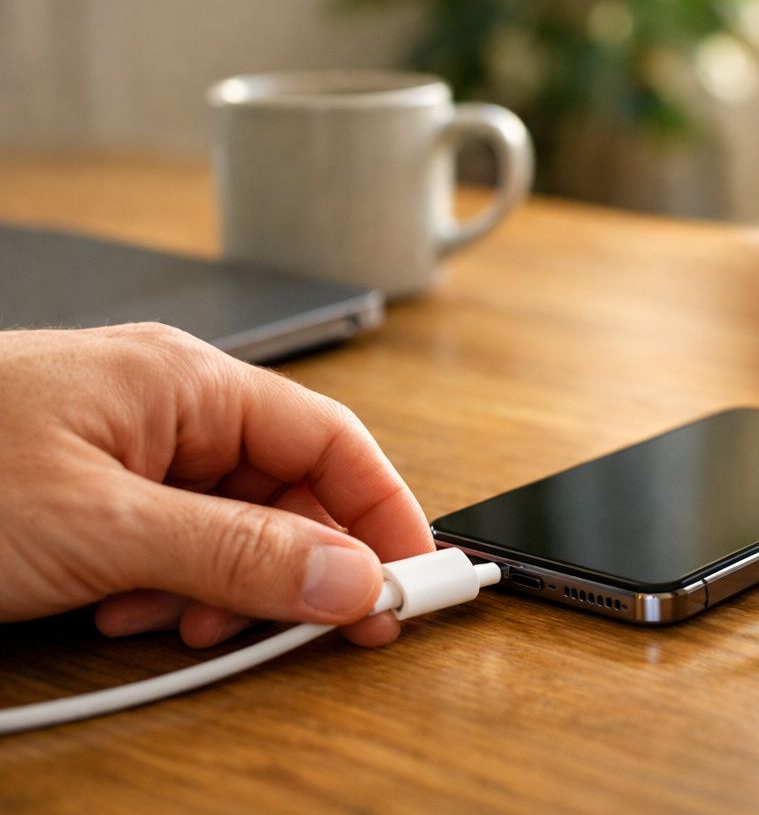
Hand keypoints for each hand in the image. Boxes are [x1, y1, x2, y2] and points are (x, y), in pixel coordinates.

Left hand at [0, 324, 432, 646]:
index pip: (331, 440)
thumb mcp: (100, 526)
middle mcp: (167, 406)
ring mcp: (126, 447)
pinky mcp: (90, 491)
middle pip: (285, 490)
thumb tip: (347, 577)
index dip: (383, 512)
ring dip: (216, 589)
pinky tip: (120, 612)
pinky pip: (168, 542)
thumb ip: (232, 554)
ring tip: (173, 624)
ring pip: (226, 525)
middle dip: (293, 568)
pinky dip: (163, 589)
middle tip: (311, 630)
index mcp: (186, 382)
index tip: (414, 579)